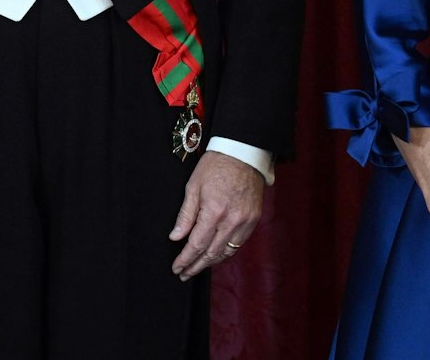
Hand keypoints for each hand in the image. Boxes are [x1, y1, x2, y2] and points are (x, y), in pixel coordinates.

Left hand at [168, 152, 263, 278]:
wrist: (243, 154)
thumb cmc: (216, 166)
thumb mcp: (193, 187)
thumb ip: (185, 215)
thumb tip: (175, 237)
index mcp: (214, 212)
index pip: (196, 245)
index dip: (185, 259)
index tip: (177, 268)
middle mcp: (232, 221)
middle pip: (211, 253)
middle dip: (196, 266)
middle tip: (184, 274)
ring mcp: (245, 222)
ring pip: (227, 251)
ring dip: (211, 262)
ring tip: (197, 267)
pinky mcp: (254, 220)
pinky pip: (239, 243)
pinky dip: (226, 252)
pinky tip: (216, 254)